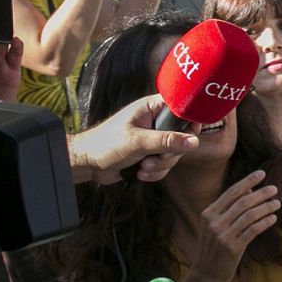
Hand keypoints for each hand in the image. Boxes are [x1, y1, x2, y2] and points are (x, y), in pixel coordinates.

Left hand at [66, 92, 199, 183]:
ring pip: (173, 154)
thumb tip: (193, 141)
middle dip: (169, 153)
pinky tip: (140, 173)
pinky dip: (155, 173)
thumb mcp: (138, 141)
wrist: (87, 164)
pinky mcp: (149, 155)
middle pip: (181, 137)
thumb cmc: (106, 144)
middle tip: (154, 158)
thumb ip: (167, 141)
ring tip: (142, 167)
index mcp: (152, 108)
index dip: (189, 120)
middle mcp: (155, 122)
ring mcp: (153, 139)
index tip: (191, 134)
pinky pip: (164, 165)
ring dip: (160, 165)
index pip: (181, 108)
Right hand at [184, 170, 280, 281]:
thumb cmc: (213, 247)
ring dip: (266, 207)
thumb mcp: (215, 225)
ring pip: (250, 215)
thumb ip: (229, 208)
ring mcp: (222, 235)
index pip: (231, 192)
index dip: (247, 181)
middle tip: (274, 189)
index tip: (261, 174)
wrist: (205, 274)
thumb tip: (249, 189)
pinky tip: (272, 218)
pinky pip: (253, 230)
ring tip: (277, 203)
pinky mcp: (232, 248)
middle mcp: (214, 222)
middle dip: (261, 193)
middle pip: (243, 202)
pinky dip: (264, 222)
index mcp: (208, 213)